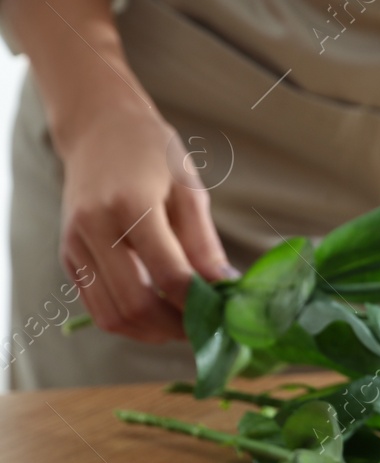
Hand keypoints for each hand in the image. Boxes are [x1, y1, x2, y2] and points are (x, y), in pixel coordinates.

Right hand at [57, 97, 234, 342]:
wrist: (98, 130)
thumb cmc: (152, 154)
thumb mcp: (189, 189)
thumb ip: (204, 242)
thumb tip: (225, 288)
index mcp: (130, 206)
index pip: (169, 275)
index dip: (200, 304)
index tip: (227, 313)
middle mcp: (94, 229)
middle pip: (137, 304)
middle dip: (177, 327)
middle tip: (209, 329)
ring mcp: (76, 246)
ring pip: (113, 316)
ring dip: (153, 333)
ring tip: (186, 326)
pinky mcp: (69, 257)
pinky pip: (98, 307)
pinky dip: (131, 323)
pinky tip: (160, 316)